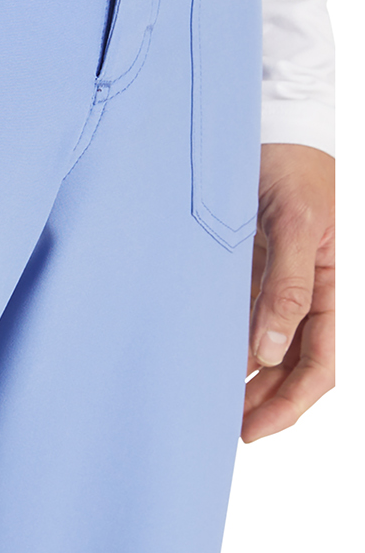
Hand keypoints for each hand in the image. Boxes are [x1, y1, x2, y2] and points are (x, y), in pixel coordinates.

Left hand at [242, 142, 334, 443]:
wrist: (277, 123)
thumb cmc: (293, 165)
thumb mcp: (294, 223)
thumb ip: (285, 287)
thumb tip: (267, 352)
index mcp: (338, 285)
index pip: (321, 364)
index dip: (290, 403)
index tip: (253, 428)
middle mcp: (318, 290)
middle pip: (298, 363)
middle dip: (268, 400)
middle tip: (228, 428)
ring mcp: (290, 280)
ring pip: (276, 347)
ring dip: (252, 378)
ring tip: (217, 403)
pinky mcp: (264, 267)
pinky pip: (255, 317)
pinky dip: (238, 343)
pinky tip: (214, 360)